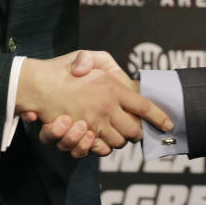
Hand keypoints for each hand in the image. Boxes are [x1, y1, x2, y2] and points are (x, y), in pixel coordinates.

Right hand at [17, 51, 169, 157]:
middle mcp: (107, 108)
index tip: (169, 125)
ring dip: (120, 139)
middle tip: (136, 128)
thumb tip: (113, 75)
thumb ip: (102, 60)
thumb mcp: (86, 55)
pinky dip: (103, 147)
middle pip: (134, 131)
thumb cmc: (62, 68)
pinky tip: (102, 138)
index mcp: (113, 88)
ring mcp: (94, 123)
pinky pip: (100, 149)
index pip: (144, 107)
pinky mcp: (81, 134)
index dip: (159, 118)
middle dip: (137, 132)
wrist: (37, 85)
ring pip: (118, 142)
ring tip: (118, 132)